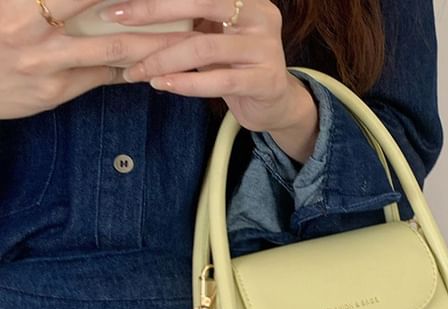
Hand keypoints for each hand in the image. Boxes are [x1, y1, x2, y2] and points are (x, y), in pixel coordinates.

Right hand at [0, 0, 197, 118]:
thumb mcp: (6, 4)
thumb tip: (88, 0)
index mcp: (21, 0)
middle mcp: (31, 26)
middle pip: (104, 9)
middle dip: (147, 8)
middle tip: (185, 8)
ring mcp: (47, 61)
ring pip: (114, 48)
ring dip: (153, 44)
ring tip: (185, 37)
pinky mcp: (56, 89)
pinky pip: (102, 76)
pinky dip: (129, 68)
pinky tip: (153, 64)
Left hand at [99, 0, 319, 160]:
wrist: (277, 104)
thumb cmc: (237, 68)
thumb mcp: (215, 36)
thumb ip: (189, 20)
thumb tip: (132, 11)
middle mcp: (259, 15)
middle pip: (199, 3)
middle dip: (152, 11)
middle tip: (116, 19)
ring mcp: (265, 48)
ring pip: (204, 47)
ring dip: (164, 58)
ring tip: (137, 70)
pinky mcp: (265, 81)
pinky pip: (219, 81)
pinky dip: (187, 83)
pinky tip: (162, 85)